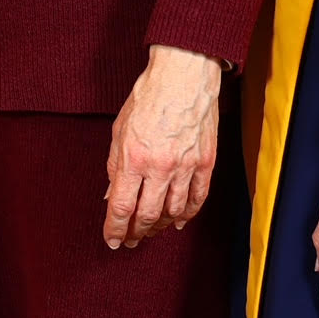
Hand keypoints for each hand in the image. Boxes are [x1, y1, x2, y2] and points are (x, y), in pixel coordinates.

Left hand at [102, 45, 222, 247]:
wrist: (183, 77)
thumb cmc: (147, 99)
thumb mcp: (119, 130)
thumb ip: (114, 166)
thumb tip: (111, 195)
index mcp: (133, 157)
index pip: (121, 206)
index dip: (115, 228)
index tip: (112, 240)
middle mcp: (160, 166)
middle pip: (147, 215)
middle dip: (136, 233)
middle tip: (131, 240)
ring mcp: (186, 166)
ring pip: (173, 211)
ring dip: (160, 227)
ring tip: (151, 232)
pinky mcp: (206, 163)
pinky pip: (198, 198)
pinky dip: (187, 214)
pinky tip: (178, 221)